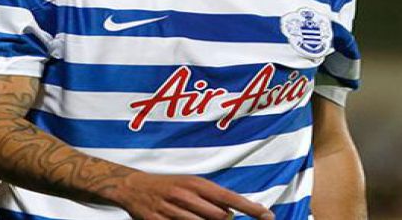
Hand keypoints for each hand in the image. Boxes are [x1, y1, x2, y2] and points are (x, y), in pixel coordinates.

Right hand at [119, 172, 273, 219]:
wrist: (132, 187)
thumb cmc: (167, 185)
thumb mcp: (190, 184)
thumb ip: (211, 197)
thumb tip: (233, 212)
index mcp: (195, 184)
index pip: (229, 197)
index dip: (251, 208)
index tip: (269, 216)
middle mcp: (185, 195)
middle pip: (220, 217)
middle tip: (216, 217)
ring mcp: (171, 211)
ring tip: (196, 216)